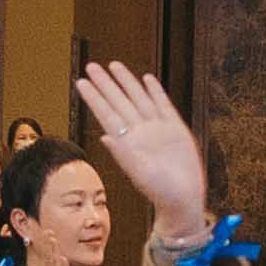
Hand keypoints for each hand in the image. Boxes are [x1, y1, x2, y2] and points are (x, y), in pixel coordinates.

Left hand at [74, 59, 207, 254]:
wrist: (184, 199)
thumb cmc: (160, 192)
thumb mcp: (140, 174)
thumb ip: (124, 154)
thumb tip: (105, 137)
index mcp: (127, 143)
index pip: (107, 114)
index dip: (95, 97)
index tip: (81, 82)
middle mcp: (140, 133)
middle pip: (119, 102)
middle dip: (106, 84)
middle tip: (92, 66)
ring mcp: (158, 129)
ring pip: (139, 99)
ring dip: (127, 82)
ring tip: (114, 65)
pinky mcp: (176, 129)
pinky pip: (163, 105)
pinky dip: (155, 92)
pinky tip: (147, 79)